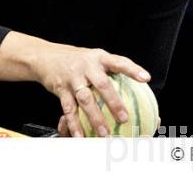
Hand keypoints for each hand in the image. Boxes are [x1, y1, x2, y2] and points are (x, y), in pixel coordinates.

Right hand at [31, 43, 150, 137]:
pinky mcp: (61, 88)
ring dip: (95, 118)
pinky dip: (75, 124)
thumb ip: (109, 70)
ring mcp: (73, 77)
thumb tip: (137, 86)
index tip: (146, 79)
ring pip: (86, 99)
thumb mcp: (94, 58)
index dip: (133, 69)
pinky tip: (80, 136)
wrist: (46, 56)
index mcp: (99, 57)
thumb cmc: (77, 60)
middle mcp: (87, 65)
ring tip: (104, 133)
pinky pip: (69, 109)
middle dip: (114, 102)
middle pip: (102, 84)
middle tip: (124, 118)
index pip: (119, 62)